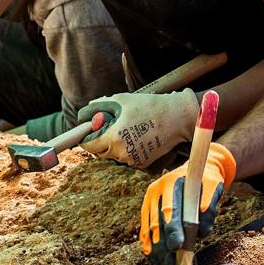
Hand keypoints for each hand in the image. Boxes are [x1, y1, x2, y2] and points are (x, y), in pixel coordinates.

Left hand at [78, 90, 197, 167]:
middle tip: (106, 126)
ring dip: (113, 145)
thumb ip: (100, 106)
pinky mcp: (142, 163)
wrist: (178, 118)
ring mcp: (133, 160)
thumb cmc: (150, 106)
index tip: (87, 131)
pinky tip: (136, 136)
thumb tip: (85, 114)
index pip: (88, 145)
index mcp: (114, 137)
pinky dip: (126, 149)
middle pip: (99, 152)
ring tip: (125, 128)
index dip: (85, 137)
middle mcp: (122, 153)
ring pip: (113, 155)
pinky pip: (127, 158)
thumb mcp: (121, 100)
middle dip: (99, 140)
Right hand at [139, 143, 235, 264]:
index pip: (170, 208)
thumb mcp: (213, 187)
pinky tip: (153, 257)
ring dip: (155, 249)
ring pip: (149, 228)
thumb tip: (202, 230)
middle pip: (157, 221)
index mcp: (172, 182)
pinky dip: (148, 244)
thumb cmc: (205, 180)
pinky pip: (144, 228)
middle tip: (171, 263)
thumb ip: (209, 206)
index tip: (178, 246)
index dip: (173, 229)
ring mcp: (149, 199)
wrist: (196, 170)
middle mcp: (156, 189)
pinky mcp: (146, 208)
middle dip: (163, 245)